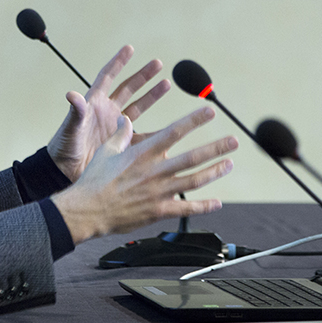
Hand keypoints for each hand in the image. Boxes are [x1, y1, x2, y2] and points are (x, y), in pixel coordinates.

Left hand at [47, 45, 169, 181]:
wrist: (66, 172)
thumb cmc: (63, 147)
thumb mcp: (70, 128)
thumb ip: (76, 112)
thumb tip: (72, 94)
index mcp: (94, 103)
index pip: (107, 77)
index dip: (118, 62)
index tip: (129, 48)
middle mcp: (107, 112)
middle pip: (128, 88)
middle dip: (143, 75)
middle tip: (158, 63)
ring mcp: (116, 126)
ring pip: (138, 106)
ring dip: (152, 95)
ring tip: (167, 83)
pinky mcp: (122, 143)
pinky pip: (142, 134)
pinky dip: (154, 130)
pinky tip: (169, 124)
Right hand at [50, 107, 238, 243]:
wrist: (87, 210)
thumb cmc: (94, 180)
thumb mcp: (106, 151)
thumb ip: (121, 134)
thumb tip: (126, 119)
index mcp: (143, 153)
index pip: (174, 132)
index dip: (194, 120)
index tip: (210, 111)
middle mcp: (155, 171)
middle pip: (192, 157)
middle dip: (216, 148)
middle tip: (234, 140)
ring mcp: (159, 192)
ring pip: (194, 181)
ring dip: (214, 172)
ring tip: (229, 164)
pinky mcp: (158, 211)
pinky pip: (186, 209)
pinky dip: (204, 206)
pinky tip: (217, 202)